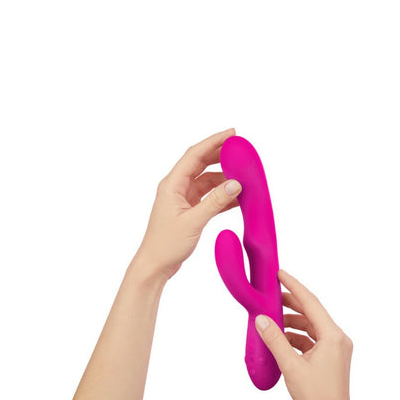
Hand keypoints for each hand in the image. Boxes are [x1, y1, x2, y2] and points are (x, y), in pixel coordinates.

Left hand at [135, 128, 241, 280]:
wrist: (156, 265)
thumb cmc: (166, 244)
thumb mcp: (193, 222)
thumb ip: (215, 202)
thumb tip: (235, 184)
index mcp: (172, 184)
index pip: (195, 155)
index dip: (214, 142)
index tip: (232, 134)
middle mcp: (177, 187)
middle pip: (201, 163)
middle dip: (220, 155)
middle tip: (241, 150)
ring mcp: (183, 199)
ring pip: (207, 180)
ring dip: (224, 178)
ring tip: (243, 176)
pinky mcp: (189, 210)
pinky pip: (209, 196)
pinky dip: (222, 195)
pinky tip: (237, 197)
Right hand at [255, 269, 353, 399]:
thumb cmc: (317, 397)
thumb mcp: (291, 366)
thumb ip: (275, 340)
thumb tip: (262, 320)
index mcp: (333, 336)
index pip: (311, 302)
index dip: (294, 286)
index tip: (281, 274)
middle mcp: (338, 338)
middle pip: (312, 312)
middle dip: (291, 303)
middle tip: (272, 295)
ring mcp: (336, 348)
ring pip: (311, 326)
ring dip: (292, 322)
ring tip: (273, 321)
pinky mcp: (332, 357)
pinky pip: (313, 339)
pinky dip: (297, 337)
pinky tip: (282, 340)